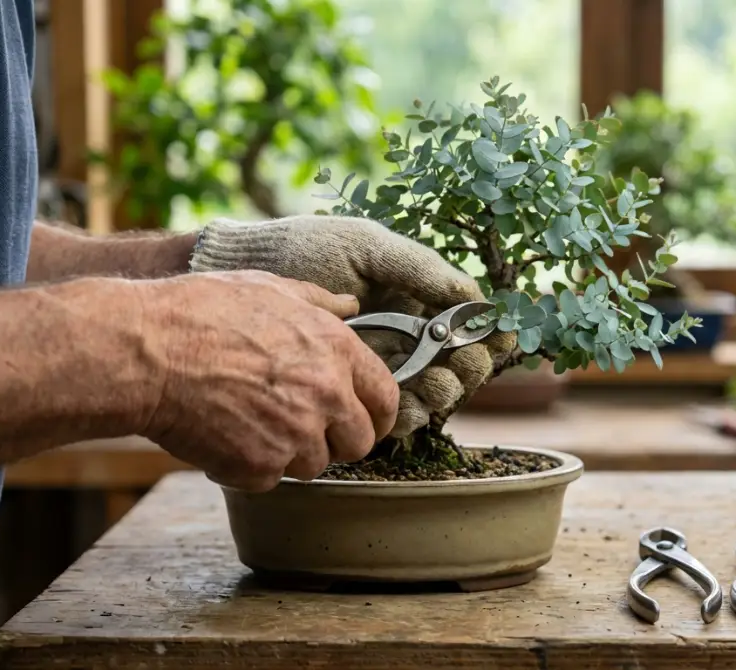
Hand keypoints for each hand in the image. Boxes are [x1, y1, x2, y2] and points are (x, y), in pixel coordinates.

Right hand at [134, 270, 398, 490]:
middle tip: (300, 425)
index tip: (365, 419)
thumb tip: (351, 306)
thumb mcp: (268, 288)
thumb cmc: (200, 313)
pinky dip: (248, 465)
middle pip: (359, 442)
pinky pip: (269, 478)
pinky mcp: (260, 467)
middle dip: (335, 439)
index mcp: (336, 350)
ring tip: (249, 420)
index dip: (377, 413)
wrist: (146, 353)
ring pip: (313, 464)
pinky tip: (222, 433)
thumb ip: (318, 302)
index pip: (385, 398)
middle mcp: (327, 396)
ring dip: (288, 452)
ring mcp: (296, 435)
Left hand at [189, 215, 514, 435]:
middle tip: (462, 362)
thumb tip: (474, 298)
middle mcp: (399, 337)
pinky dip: (403, 416)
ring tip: (437, 382)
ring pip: (427, 395)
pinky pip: (386, 414)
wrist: (236, 274)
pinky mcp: (345, 395)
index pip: (461, 325)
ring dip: (442, 394)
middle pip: (453, 366)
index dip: (486, 335)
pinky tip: (402, 407)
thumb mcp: (365, 248)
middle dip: (466, 368)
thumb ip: (419, 269)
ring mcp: (373, 369)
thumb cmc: (301, 249)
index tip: (500, 338)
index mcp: (411, 299)